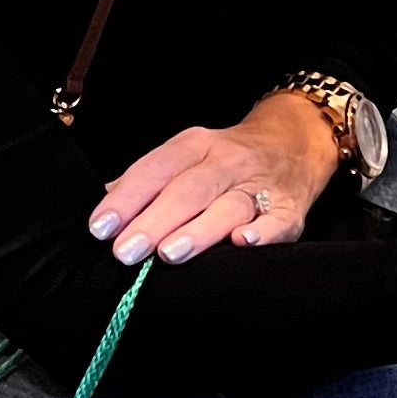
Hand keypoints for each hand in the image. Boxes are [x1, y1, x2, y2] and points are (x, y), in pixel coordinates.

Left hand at [90, 96, 340, 264]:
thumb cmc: (226, 161)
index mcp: (195, 145)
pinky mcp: (288, 209)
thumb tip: (106, 209)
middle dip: (155, 221)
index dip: (127, 199)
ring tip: (170, 253)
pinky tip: (243, 243)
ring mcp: (260, 185)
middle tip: (127, 252)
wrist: (295, 144)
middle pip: (189, 189)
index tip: (101, 228)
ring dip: (199, 230)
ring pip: (229, 206)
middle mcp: (227, 162)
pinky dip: (262, 233)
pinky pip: (276, 221)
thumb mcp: (186, 157)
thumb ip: (147, 182)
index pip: (156, 169)